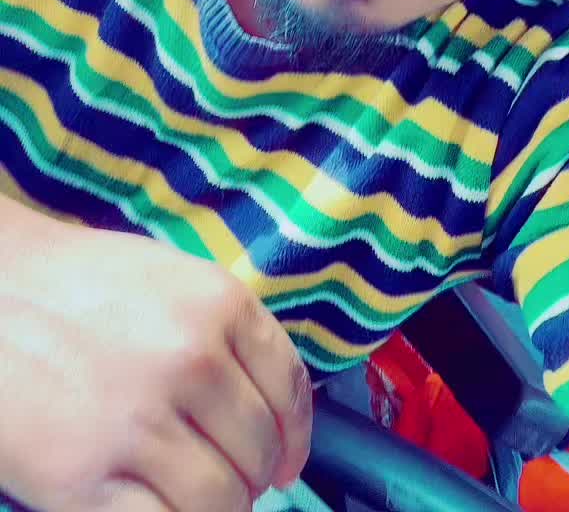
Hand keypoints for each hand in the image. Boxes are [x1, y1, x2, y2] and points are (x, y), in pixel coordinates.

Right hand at [0, 207, 311, 510]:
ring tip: (190, 496)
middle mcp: (191, 361)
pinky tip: (155, 509)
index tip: (287, 461)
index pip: (291, 390)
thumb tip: (268, 407)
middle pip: (259, 450)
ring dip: (217, 508)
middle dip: (251, 475)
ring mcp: (140, 422)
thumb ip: (224, 332)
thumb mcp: (169, 279)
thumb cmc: (75, 284)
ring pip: (222, 500)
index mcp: (218, 304)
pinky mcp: (85, 479)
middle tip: (227, 478)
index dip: (295, 437)